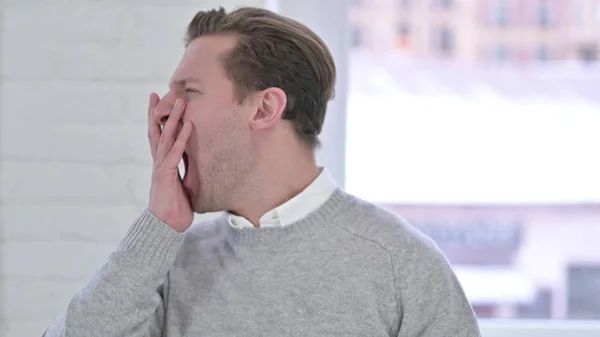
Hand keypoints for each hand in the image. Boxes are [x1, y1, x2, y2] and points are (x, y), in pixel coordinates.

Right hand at [147, 93, 193, 231]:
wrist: (165, 228)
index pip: (158, 139)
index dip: (157, 122)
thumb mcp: (182, 190)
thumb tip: (193, 172)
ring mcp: (161, 168)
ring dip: (173, 119)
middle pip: (156, 132)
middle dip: (157, 113)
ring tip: (180, 102)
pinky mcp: (166, 175)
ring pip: (165, 138)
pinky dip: (182, 138)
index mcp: (162, 166)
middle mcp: (158, 163)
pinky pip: (175, 153)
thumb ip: (185, 177)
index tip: (157, 106)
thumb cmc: (174, 211)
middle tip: (157, 94)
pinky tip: (188, 125)